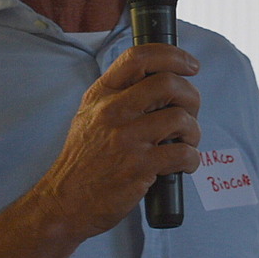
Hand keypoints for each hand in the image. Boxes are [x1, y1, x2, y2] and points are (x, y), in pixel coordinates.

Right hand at [35, 43, 201, 239]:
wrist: (64, 201)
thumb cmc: (84, 160)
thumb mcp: (90, 116)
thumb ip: (118, 95)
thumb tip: (161, 80)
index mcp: (101, 94)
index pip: (139, 57)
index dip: (173, 55)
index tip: (191, 65)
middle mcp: (112, 111)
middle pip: (168, 83)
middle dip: (191, 97)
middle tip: (191, 112)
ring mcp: (126, 139)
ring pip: (180, 118)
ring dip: (194, 131)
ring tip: (186, 142)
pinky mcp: (138, 167)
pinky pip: (183, 154)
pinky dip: (192, 159)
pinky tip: (183, 164)